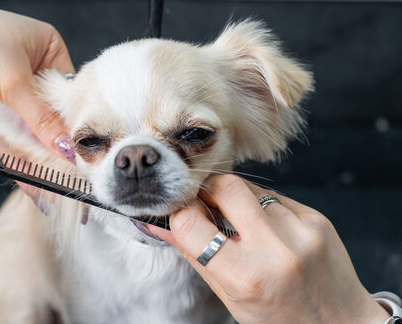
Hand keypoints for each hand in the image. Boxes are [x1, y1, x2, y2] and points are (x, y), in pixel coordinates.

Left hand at [0, 0, 73, 159]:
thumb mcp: (12, 79)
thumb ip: (40, 117)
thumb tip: (66, 147)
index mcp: (47, 46)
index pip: (67, 89)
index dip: (70, 118)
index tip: (76, 147)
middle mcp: (31, 65)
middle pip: (48, 108)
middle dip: (49, 137)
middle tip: (58, 166)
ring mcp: (10, 86)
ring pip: (28, 122)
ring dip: (30, 146)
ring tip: (40, 173)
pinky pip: (7, 128)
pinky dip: (11, 145)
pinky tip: (20, 168)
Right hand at [149, 175, 389, 323]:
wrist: (341, 323)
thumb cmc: (278, 317)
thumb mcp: (230, 296)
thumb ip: (193, 255)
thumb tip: (155, 223)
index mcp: (245, 277)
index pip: (191, 224)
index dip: (179, 213)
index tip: (181, 213)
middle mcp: (275, 250)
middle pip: (225, 186)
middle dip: (207, 189)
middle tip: (206, 204)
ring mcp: (301, 231)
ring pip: (250, 188)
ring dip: (237, 200)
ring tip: (244, 227)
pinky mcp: (316, 219)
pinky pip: (275, 196)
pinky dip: (263, 207)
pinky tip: (270, 230)